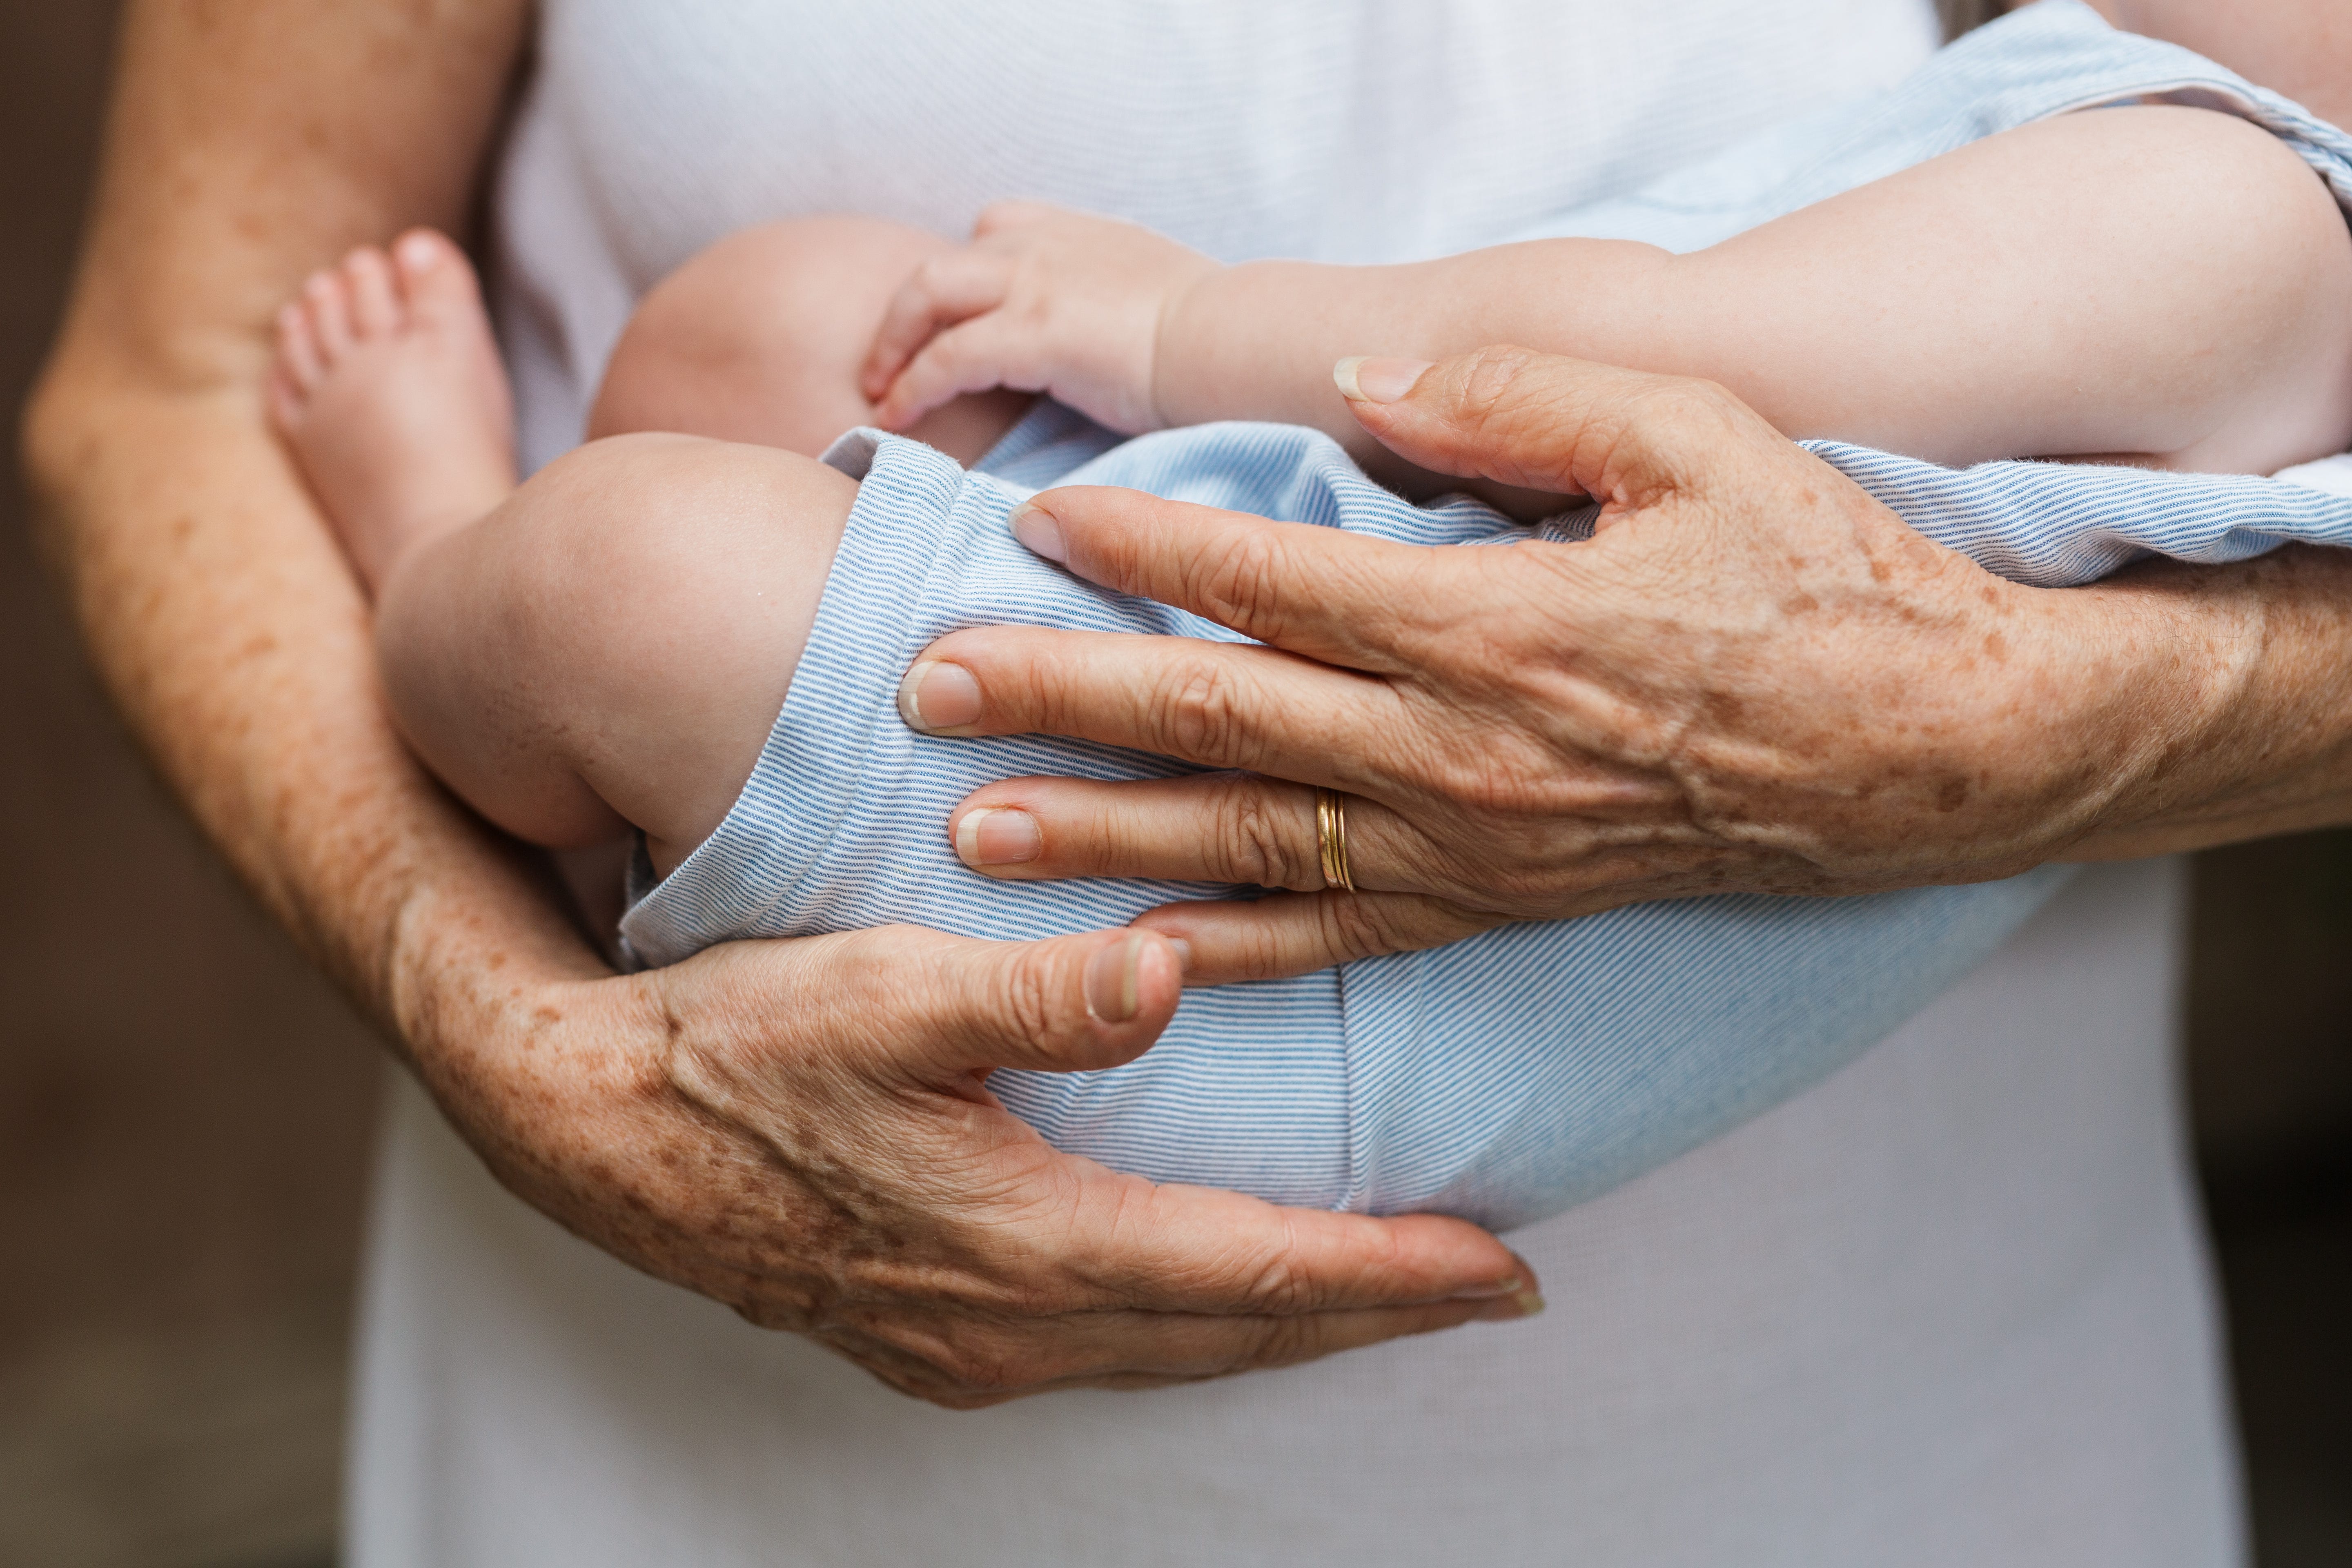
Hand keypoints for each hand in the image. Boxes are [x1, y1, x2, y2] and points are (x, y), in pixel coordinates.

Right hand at [421, 911, 1535, 1408]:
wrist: (590, 1127)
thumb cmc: (737, 1048)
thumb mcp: (882, 994)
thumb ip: (1034, 998)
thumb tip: (1172, 974)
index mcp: (1025, 1242)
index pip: (1253, 1272)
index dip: (1388, 1273)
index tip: (1501, 1268)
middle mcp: (1009, 1321)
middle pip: (1235, 1330)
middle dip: (1371, 1310)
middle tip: (1487, 1287)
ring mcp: (965, 1343)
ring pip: (1175, 1347)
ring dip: (1287, 1320)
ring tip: (1385, 1289)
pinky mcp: (927, 1333)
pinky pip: (1108, 1343)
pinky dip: (1194, 1322)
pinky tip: (1218, 1292)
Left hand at [860, 200, 1218, 436]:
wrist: (1237, 343)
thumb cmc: (1218, 342)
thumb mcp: (1163, 302)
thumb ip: (1122, 310)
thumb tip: (1120, 350)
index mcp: (1082, 238)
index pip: (998, 227)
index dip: (966, 271)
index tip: (953, 318)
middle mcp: (1048, 245)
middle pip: (943, 261)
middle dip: (905, 313)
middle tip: (886, 363)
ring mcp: (1035, 282)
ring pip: (927, 294)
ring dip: (894, 345)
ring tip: (881, 393)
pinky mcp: (1032, 330)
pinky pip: (949, 356)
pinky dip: (914, 386)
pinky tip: (898, 418)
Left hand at [897, 346, 2247, 981]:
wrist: (1926, 747)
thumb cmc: (1816, 574)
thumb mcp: (1691, 439)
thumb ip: (1517, 403)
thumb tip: (1368, 384)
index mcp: (1494, 623)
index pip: (1275, 580)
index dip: (1146, 547)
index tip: (1035, 521)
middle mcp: (1461, 749)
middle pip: (1220, 721)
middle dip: (1062, 699)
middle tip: (925, 687)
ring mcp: (1473, 844)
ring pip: (1246, 845)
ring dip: (1102, 837)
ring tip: (972, 830)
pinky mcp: (1498, 903)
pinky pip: (1339, 939)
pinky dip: (1228, 953)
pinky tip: (1132, 959)